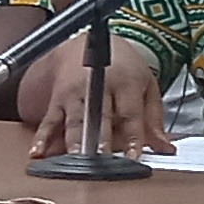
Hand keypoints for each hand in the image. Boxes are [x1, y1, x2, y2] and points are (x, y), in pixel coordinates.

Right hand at [19, 38, 168, 155]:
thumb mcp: (146, 85)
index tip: (133, 158)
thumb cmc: (122, 67)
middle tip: (102, 161)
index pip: (130, 113)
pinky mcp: (57, 99)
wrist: (89, 42)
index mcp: (126, 82)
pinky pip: (49, 121)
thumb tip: (165, 149)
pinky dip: (42, 138)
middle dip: (101, 140)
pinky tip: (38, 152)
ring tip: (76, 161)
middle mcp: (99, 86)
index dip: (133, 137)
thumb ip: (154, 119)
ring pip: (75, 121)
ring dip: (75, 143)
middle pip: (100, 117)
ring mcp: (75, 94)